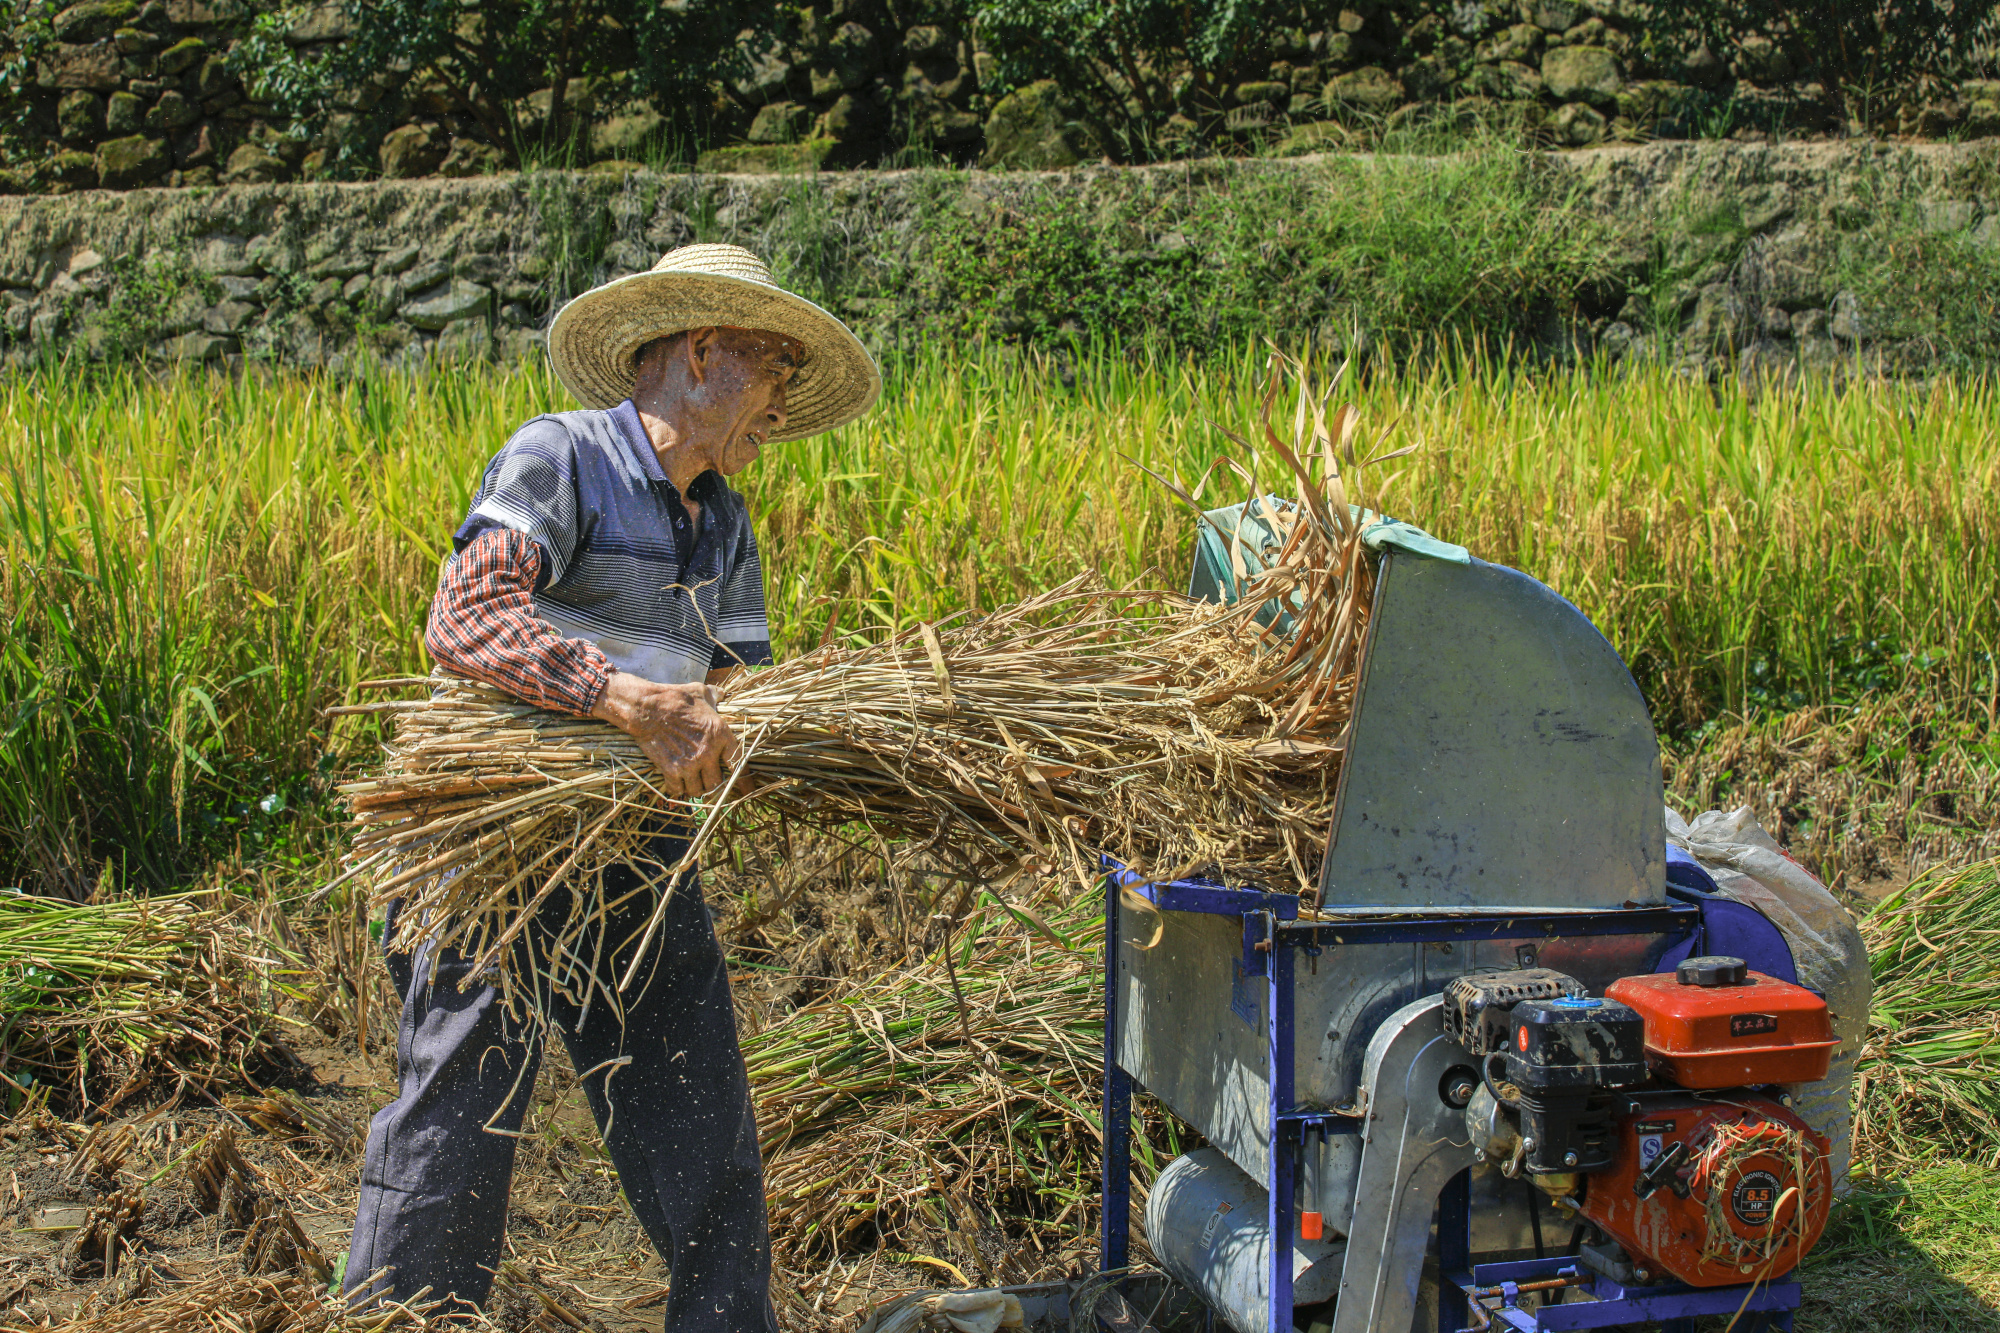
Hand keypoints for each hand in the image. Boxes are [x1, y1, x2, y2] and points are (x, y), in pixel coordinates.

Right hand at [591, 673, 741, 798]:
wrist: (648, 708)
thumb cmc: (675, 698)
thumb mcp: (701, 692)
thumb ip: (715, 696)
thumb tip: (722, 693)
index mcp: (721, 734)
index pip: (739, 764)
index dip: (745, 781)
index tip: (748, 790)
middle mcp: (708, 752)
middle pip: (717, 783)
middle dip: (713, 784)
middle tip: (706, 780)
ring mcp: (690, 763)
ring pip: (698, 791)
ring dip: (695, 788)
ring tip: (691, 782)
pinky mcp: (672, 770)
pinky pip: (678, 790)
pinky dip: (677, 789)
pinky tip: (675, 782)